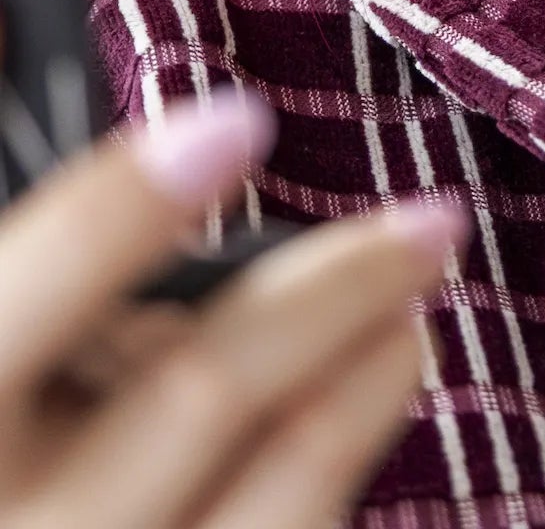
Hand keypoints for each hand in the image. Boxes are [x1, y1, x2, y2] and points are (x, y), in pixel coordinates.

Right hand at [0, 53, 466, 527]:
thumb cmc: (25, 427)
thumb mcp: (22, 342)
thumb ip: (78, 279)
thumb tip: (217, 157)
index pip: (15, 305)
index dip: (119, 212)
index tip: (238, 123)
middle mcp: (15, 524)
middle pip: (208, 386)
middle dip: (345, 285)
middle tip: (436, 219)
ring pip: (293, 466)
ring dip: (380, 363)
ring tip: (419, 301)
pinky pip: (305, 527)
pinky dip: (356, 438)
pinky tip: (378, 375)